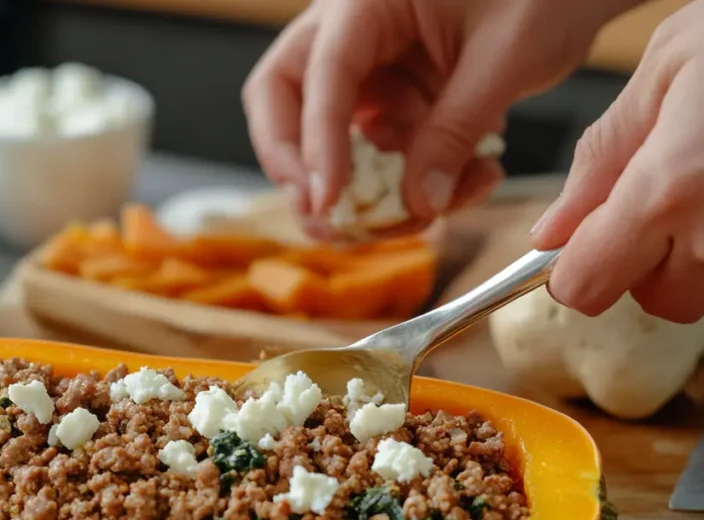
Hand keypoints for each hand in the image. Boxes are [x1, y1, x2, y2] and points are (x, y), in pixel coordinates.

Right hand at [242, 0, 634, 226]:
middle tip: (322, 217)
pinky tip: (471, 181)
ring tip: (430, 212)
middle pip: (283, 99)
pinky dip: (414, 181)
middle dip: (297, 166)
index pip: (321, 73)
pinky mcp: (394, 98)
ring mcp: (370, 68)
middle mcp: (352, 32)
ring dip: (371, 188)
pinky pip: (383, 153)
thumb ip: (456, 129)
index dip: (316, 142)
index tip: (326, 202)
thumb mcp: (507, 56)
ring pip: (332, 140)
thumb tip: (417, 203)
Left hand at [530, 0, 703, 323]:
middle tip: (663, 195)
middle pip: (657, 299)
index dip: (577, 266)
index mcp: (670, 188)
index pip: (587, 286)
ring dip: (695, 255)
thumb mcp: (670, 65)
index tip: (584, 239)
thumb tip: (553, 229)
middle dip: (645, 261)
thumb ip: (602, 155)